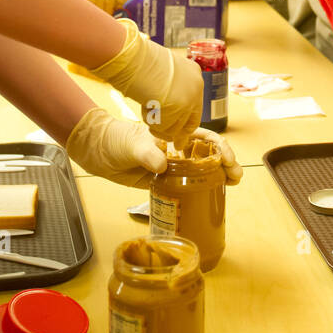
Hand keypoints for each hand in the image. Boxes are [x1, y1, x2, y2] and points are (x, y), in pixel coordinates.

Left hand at [67, 109, 242, 186]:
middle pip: (208, 155)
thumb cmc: (115, 139)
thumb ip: (147, 153)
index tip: (228, 159)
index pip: (204, 138)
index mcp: (174, 135)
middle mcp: (177, 150)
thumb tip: (161, 165)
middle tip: (236, 176)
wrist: (96, 152)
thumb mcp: (132, 144)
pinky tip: (209, 197)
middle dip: (226, 163)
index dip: (220, 147)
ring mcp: (171, 167)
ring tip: (231, 185)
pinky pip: (185, 186)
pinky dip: (199, 191)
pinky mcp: (163, 182)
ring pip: (201, 171)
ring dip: (218, 177)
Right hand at [88, 19, 202, 142]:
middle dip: (181, 134)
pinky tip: (145, 109)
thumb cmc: (138, 61)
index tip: (184, 134)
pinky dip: (154, 123)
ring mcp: (189, 97)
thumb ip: (167, 87)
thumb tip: (166, 104)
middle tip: (178, 145)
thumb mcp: (160, 72)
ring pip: (176, 126)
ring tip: (146, 109)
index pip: (195, 105)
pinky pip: (166, 127)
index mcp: (193, 73)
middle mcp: (196, 86)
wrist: (133, 58)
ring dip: (160, 125)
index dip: (187, 121)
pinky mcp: (180, 108)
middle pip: (189, 120)